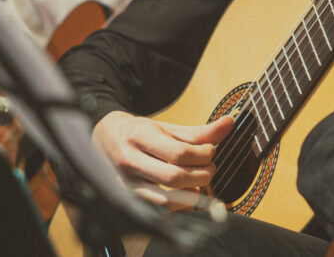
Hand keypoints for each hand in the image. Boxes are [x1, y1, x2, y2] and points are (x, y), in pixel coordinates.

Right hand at [92, 111, 232, 204]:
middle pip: (173, 177)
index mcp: (140, 137)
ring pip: (164, 199)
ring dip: (191, 195)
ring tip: (202, 183)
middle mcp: (130, 161)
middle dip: (200, 175)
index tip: (211, 151)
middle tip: (211, 168)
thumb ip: (199, 131)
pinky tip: (188, 196)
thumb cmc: (140, 132)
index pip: (178, 153)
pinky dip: (178, 207)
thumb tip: (230, 123)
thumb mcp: (166, 127)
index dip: (202, 155)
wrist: (103, 138)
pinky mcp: (127, 197)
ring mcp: (126, 183)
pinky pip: (157, 210)